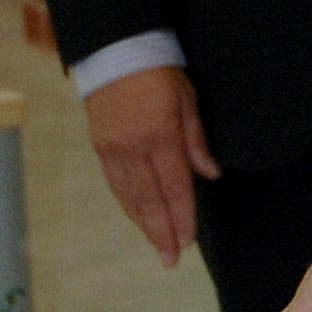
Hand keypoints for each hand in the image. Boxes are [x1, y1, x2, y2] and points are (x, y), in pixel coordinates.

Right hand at [84, 64, 220, 265]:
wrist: (115, 52)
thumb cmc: (160, 72)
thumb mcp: (188, 101)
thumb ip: (197, 141)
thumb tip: (211, 175)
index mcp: (159, 135)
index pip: (174, 186)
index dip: (182, 215)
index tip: (187, 240)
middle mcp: (133, 147)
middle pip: (149, 199)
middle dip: (161, 231)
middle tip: (170, 259)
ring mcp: (113, 149)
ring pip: (129, 196)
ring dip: (144, 223)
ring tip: (157, 246)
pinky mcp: (100, 147)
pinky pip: (116, 183)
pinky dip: (128, 204)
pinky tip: (138, 217)